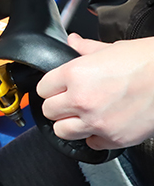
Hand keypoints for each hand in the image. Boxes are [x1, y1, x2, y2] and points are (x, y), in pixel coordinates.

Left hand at [36, 33, 153, 149]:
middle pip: (48, 111)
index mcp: (75, 74)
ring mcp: (97, 121)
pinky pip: (90, 143)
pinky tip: (101, 125)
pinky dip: (94, 137)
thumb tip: (72, 42)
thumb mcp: (110, 49)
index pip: (42, 88)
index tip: (56, 89)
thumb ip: (85, 48)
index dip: (50, 88)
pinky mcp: (114, 138)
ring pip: (62, 131)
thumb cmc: (146, 61)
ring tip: (80, 117)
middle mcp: (81, 99)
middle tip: (67, 102)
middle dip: (56, 106)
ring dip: (69, 124)